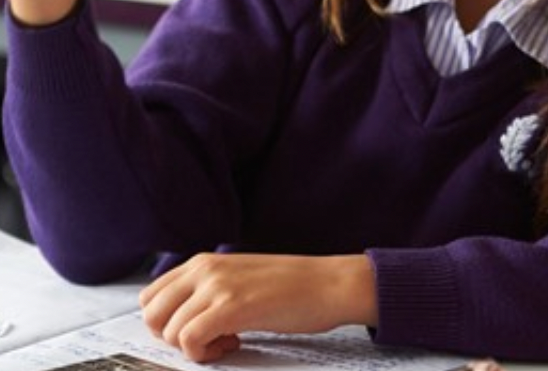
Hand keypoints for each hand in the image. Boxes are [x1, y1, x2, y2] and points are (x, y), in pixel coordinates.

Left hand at [140, 252, 377, 363]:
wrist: (328, 284)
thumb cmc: (290, 287)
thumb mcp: (239, 279)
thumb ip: (207, 291)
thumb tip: (176, 321)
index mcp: (205, 261)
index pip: (151, 296)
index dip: (166, 322)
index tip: (193, 329)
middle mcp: (206, 269)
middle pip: (152, 315)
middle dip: (173, 337)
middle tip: (207, 338)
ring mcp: (217, 286)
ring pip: (169, 331)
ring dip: (194, 347)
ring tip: (228, 340)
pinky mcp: (231, 306)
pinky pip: (189, 340)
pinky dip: (205, 353)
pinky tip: (233, 344)